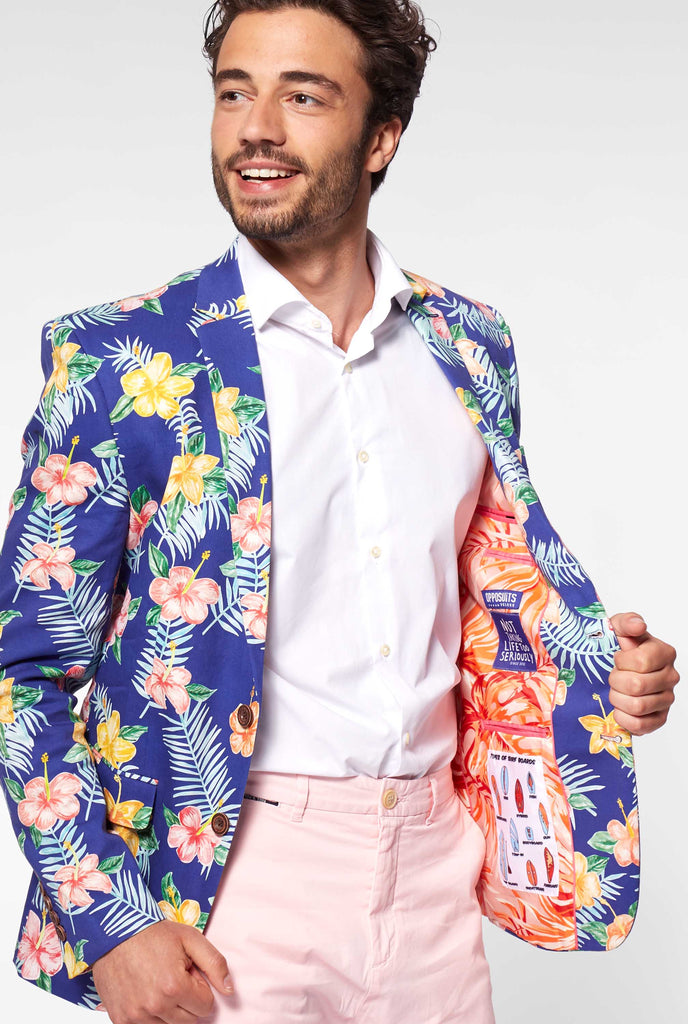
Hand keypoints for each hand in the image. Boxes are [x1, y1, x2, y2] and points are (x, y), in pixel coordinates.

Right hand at [92, 920, 232, 1023]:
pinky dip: (151, 1014)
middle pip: (189, 1021)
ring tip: (158, 982)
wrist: (113, 933)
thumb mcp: (190, 938)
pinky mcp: (121, 1020)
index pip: (206, 1007)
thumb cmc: (152, 934)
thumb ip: (215, 964)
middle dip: (187, 1000)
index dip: (200, 987)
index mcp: (174, 987)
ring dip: (169, 1009)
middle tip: (174, 976)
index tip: (188, 972)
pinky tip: (145, 992)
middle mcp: (155, 1006)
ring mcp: (136, 1016)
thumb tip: (230, 990)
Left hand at [608, 612, 678, 734]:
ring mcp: (667, 699)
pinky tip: (620, 708)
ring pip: (637, 706)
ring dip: (618, 699)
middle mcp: (671, 676)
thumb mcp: (618, 628)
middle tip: (614, 676)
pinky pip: (640, 725)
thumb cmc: (620, 649)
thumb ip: (626, 622)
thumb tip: (638, 626)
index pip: (641, 662)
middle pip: (637, 686)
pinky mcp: (660, 719)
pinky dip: (624, 718)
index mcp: (665, 652)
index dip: (622, 662)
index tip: (618, 658)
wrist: (620, 671)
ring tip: (617, 691)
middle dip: (616, 681)